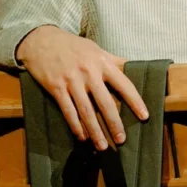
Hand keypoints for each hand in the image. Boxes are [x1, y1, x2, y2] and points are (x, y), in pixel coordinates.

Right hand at [16, 25, 148, 150]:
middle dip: (114, 124)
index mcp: (103, 63)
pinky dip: (76, 126)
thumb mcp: (96, 49)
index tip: (144, 116)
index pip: (124, 84)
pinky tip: (82, 137)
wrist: (42, 40)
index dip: (135, 101)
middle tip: (121, 140)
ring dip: (95, 131)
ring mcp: (72, 81)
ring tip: (103, 146)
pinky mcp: (56, 88)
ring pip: (86, 111)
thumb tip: (133, 68)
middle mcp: (89, 73)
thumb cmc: (73, 46)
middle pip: (105, 103)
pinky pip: (68, 111)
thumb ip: (113, 61)